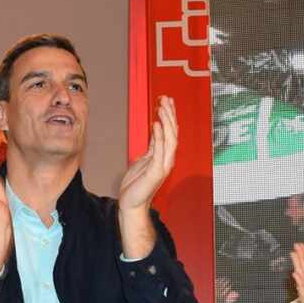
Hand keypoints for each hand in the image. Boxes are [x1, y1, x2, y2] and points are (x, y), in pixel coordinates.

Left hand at [118, 96, 178, 211]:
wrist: (131, 204)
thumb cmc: (136, 185)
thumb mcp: (143, 160)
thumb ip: (151, 147)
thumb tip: (155, 132)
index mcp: (163, 156)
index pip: (170, 132)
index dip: (169, 116)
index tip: (166, 100)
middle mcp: (167, 159)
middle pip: (173, 133)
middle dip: (170, 114)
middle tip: (165, 99)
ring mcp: (163, 165)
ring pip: (170, 139)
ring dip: (167, 122)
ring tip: (162, 107)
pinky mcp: (156, 171)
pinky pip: (159, 151)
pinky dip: (159, 137)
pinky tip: (156, 124)